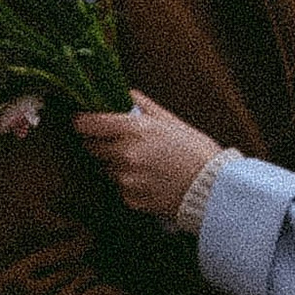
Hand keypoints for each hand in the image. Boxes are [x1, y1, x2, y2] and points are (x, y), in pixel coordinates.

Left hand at [74, 94, 221, 220]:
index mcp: (134, 130)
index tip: (80, 122)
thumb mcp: (172, 122)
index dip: (82, 122)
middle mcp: (125, 154)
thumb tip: (127, 94)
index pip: (90, 124)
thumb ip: (144, 107)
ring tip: (146, 165)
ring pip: (108, 169)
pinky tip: (151, 181)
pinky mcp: (131, 199)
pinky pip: (121, 188)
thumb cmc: (196, 151)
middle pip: (93, 148)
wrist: (214, 188)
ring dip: (118, 166)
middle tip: (123, 144)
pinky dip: (130, 184)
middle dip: (103, 145)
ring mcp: (127, 179)